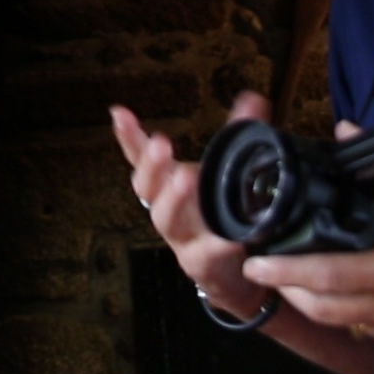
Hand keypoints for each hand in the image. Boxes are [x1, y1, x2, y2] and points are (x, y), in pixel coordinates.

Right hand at [112, 93, 273, 318]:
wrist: (234, 275)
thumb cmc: (220, 216)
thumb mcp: (227, 174)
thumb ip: (237, 135)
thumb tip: (252, 97)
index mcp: (168, 183)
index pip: (141, 156)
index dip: (129, 136)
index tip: (120, 114)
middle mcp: (167, 208)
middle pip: (146, 187)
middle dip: (151, 164)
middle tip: (161, 143)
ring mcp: (181, 238)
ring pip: (167, 219)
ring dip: (173, 198)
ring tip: (186, 177)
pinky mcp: (201, 265)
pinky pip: (205, 254)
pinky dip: (216, 244)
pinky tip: (229, 236)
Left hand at [243, 182, 373, 359]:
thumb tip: (345, 131)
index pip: (327, 277)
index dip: (285, 271)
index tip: (255, 261)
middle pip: (323, 309)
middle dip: (290, 288)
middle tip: (271, 266)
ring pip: (346, 323)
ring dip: (320, 302)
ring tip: (303, 276)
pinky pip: (372, 333)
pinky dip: (355, 313)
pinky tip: (354, 291)